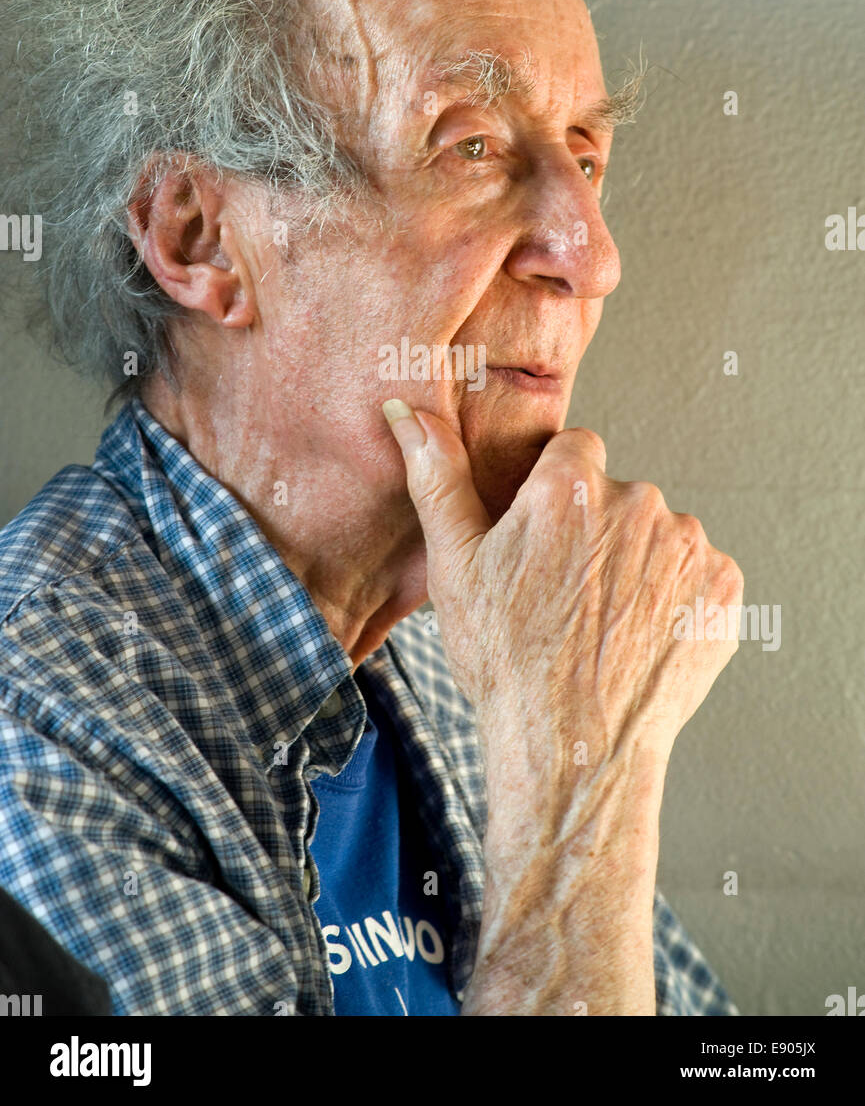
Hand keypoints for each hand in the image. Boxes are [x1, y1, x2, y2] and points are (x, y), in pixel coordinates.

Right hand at [384, 401, 742, 794]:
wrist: (573, 750)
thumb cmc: (505, 660)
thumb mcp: (455, 565)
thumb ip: (437, 477)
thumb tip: (404, 410)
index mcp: (570, 483)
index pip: (574, 451)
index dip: (554, 496)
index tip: (542, 543)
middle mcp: (638, 500)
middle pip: (618, 495)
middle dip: (597, 530)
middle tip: (566, 594)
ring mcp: (688, 546)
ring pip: (659, 535)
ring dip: (639, 564)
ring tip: (603, 623)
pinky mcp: (723, 588)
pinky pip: (698, 575)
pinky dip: (676, 598)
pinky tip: (640, 637)